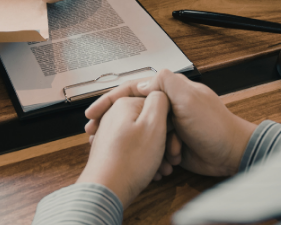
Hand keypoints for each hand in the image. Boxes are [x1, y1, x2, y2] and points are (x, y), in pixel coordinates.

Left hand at [76, 92, 169, 207]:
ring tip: (163, 167)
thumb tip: (160, 91)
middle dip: (164, 140)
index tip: (174, 138)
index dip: (169, 122)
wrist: (106, 189)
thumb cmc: (129, 161)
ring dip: (157, 152)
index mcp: (124, 104)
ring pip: (143, 137)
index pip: (157, 103)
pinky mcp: (111, 147)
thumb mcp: (154, 125)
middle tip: (171, 156)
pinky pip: (134, 147)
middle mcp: (114, 114)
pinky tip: (152, 171)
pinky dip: (145, 158)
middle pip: (149, 122)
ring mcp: (111, 131)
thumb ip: (160, 100)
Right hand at [85, 69, 256, 177]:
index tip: (93, 113)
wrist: (232, 154)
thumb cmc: (215, 125)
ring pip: (140, 131)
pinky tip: (146, 163)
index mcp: (169, 90)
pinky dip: (149, 155)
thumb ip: (166, 83)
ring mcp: (169, 125)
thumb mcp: (189, 98)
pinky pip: (151, 148)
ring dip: (134, 142)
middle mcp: (167, 105)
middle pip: (132, 110)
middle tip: (95, 134)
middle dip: (113, 123)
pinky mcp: (171, 143)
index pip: (132, 89)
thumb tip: (142, 82)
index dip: (110, 100)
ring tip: (119, 150)